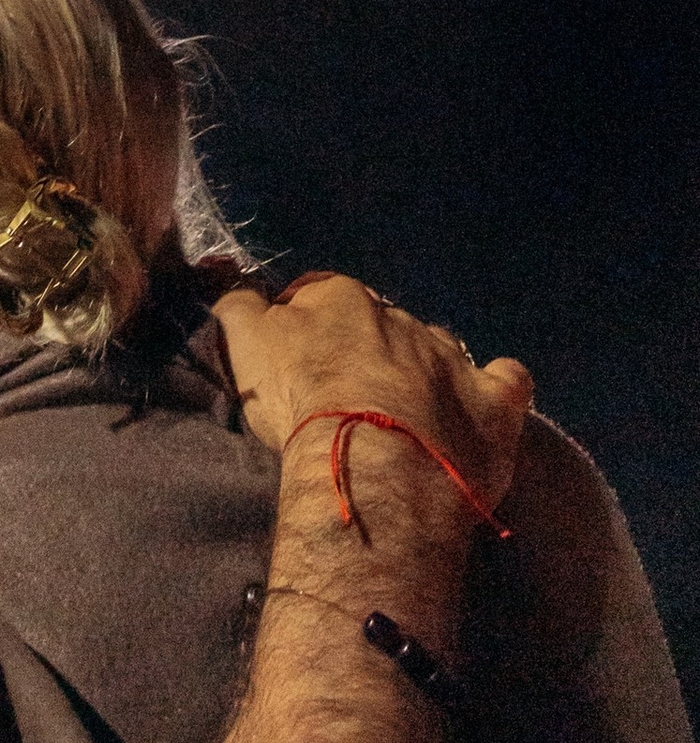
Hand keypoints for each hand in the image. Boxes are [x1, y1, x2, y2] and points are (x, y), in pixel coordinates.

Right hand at [217, 271, 532, 517]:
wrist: (372, 461)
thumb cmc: (301, 401)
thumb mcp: (245, 345)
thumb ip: (237, 307)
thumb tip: (233, 282)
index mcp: (340, 299)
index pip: (320, 298)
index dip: (311, 329)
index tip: (303, 365)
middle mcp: (400, 317)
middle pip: (381, 326)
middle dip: (371, 351)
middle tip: (353, 399)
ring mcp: (452, 358)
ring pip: (440, 348)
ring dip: (429, 369)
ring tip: (412, 412)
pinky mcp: (493, 403)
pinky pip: (508, 380)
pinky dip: (498, 386)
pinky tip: (486, 402)